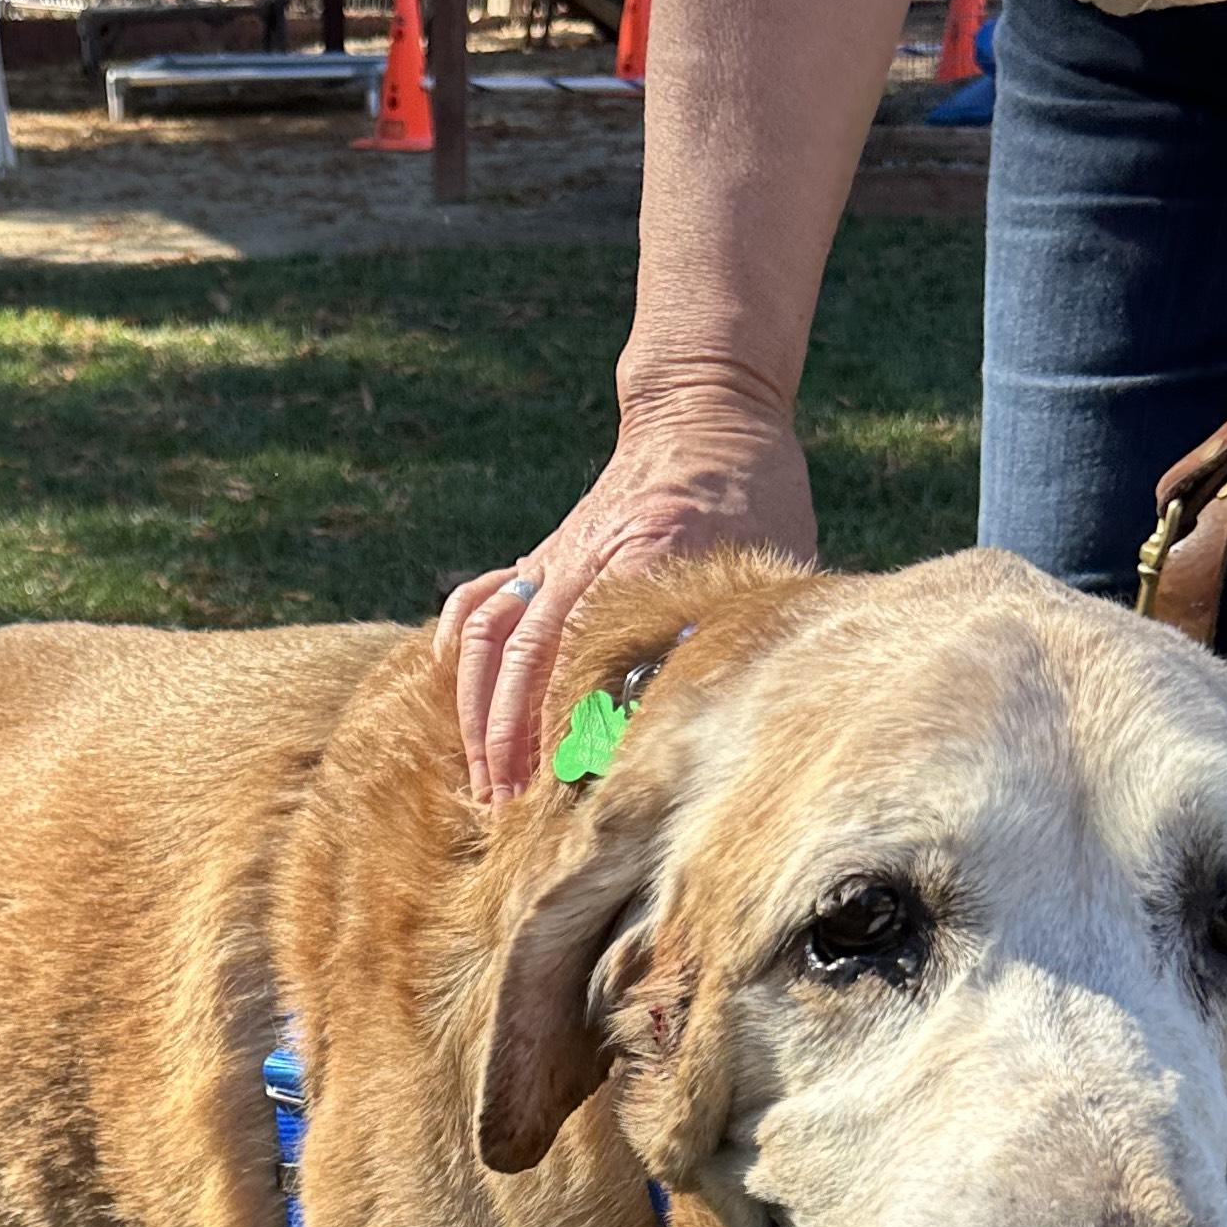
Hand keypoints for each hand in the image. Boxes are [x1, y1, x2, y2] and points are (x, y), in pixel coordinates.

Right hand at [436, 390, 816, 802]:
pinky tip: (457, 705)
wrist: (706, 413)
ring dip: (480, 715)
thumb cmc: (753, 497)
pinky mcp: (540, 555)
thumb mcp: (769, 560)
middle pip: (527, 659)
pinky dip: (458, 652)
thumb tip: (721, 716)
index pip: (595, 657)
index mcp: (649, 559)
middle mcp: (586, 560)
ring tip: (484, 782)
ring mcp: (554, 558)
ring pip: (490, 639)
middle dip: (511, 743)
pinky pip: (478, 600)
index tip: (573, 791)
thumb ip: (739, 631)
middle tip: (511, 813)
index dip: (577, 730)